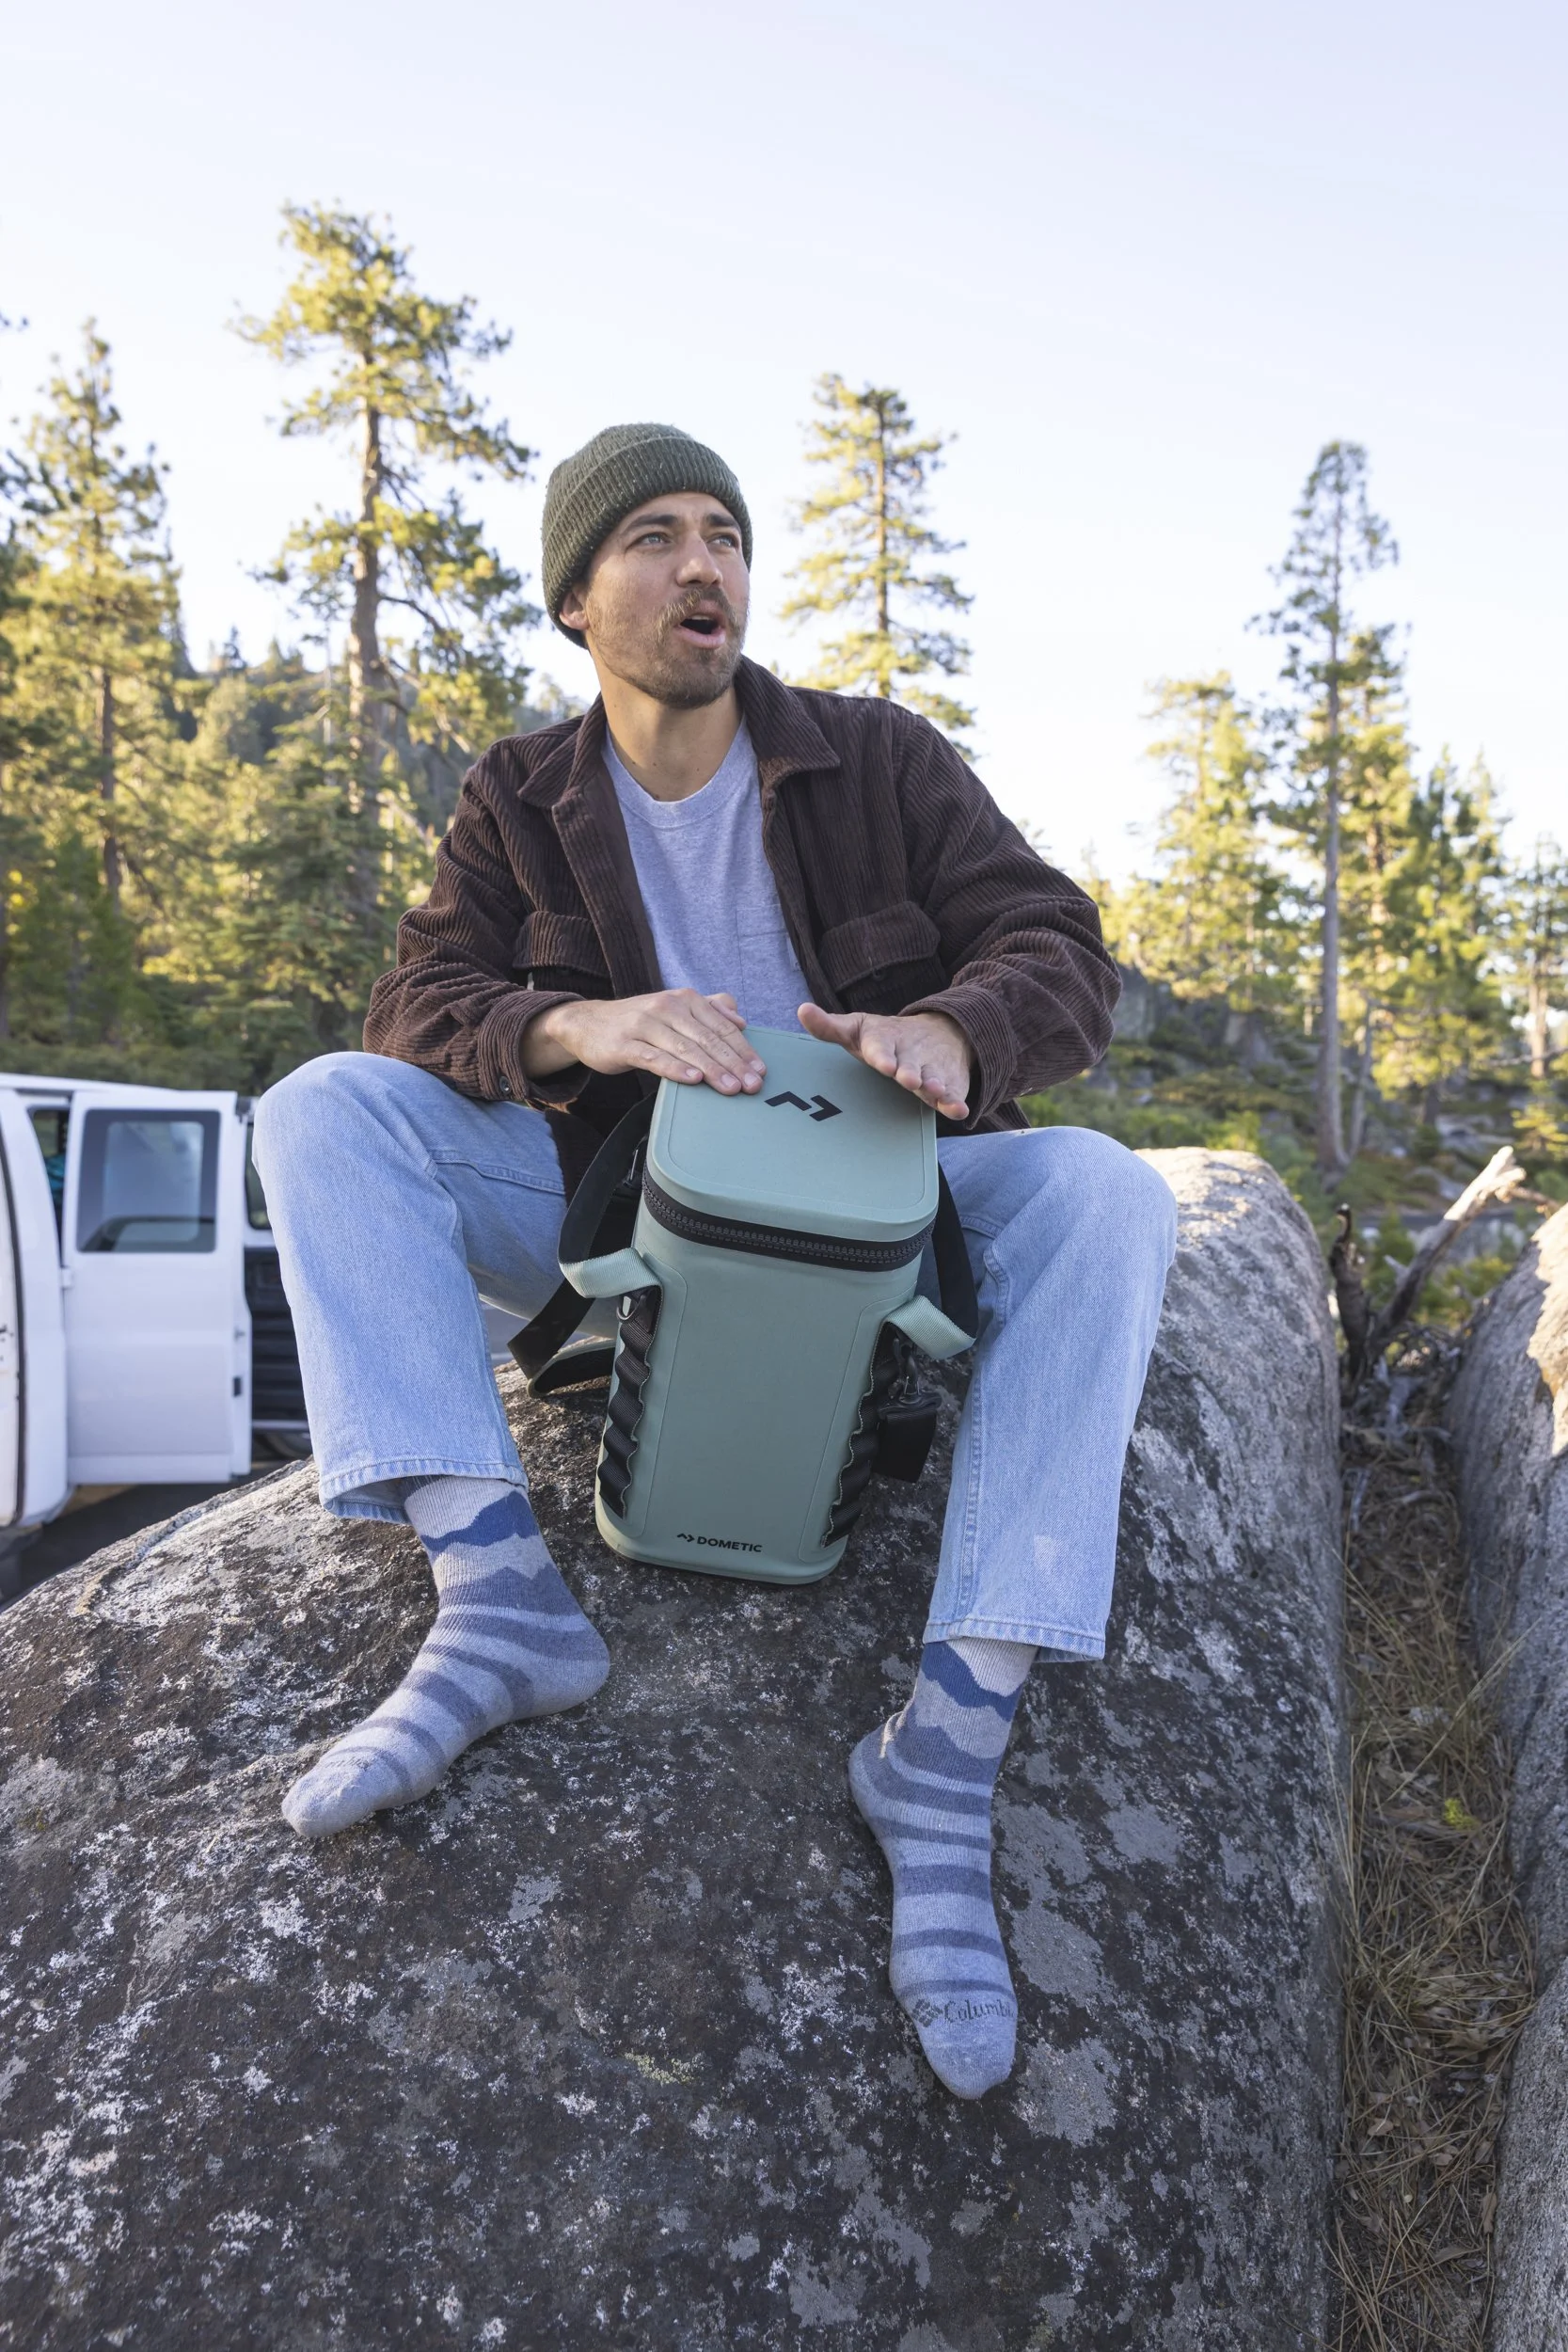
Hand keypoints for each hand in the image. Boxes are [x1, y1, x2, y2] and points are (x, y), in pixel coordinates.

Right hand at [522, 990, 766, 1094]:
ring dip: (711, 1069)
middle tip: (752, 1085)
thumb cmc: (640, 1022)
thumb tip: (740, 1020)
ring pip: (685, 1048)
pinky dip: (675, 1068)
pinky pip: (654, 1057)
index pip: (721, 1027)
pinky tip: (692, 1079)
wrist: (587, 1023)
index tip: (760, 1070)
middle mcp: (667, 1007)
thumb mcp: (675, 1010)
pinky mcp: (625, 1044)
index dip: (743, 1049)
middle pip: (707, 1038)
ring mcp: (644, 1024)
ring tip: (730, 1087)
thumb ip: (709, 1010)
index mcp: (685, 1000)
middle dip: (733, 1063)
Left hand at [797, 1004, 972, 1119]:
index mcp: (885, 1041)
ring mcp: (931, 1069)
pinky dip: (956, 1101)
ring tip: (935, 1090)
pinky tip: (959, 1110)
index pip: (882, 1048)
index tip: (883, 1064)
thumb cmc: (886, 1038)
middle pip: (910, 1064)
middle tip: (908, 1079)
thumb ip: (829, 1027)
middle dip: (910, 1072)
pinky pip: (953, 1093)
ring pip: (933, 1078)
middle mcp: (911, 1054)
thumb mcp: (858, 1029)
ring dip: (935, 1084)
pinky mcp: (948, 1084)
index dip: (883, 1056)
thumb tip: (801, 1010)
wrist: (942, 1032)